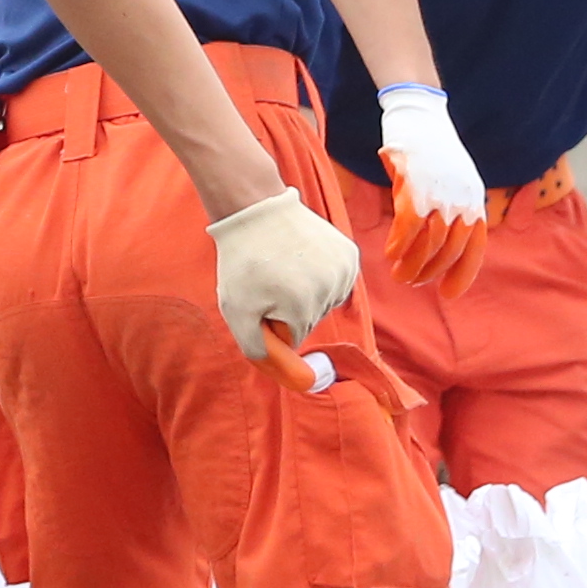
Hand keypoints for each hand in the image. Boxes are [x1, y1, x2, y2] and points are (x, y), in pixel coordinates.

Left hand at [208, 191, 356, 388]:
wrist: (256, 209)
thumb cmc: (242, 262)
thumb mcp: (236, 310)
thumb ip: (258, 349)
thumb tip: (292, 378)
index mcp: (303, 306)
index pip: (296, 336)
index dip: (273, 320)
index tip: (260, 297)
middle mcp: (330, 289)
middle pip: (313, 320)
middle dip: (290, 308)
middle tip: (269, 279)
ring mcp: (344, 269)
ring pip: (326, 302)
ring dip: (307, 292)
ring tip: (285, 266)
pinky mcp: (350, 254)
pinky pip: (338, 282)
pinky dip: (321, 276)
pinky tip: (303, 258)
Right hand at [373, 85, 490, 293]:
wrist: (420, 112)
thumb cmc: (432, 148)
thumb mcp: (453, 180)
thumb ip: (450, 209)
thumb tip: (433, 241)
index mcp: (475, 201)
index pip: (475, 247)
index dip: (462, 273)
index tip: (448, 294)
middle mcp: (464, 202)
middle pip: (449, 250)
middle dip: (431, 271)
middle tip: (413, 281)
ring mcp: (441, 196)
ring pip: (429, 244)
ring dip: (413, 264)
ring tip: (400, 275)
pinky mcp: (417, 189)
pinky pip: (408, 228)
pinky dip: (399, 245)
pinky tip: (390, 254)